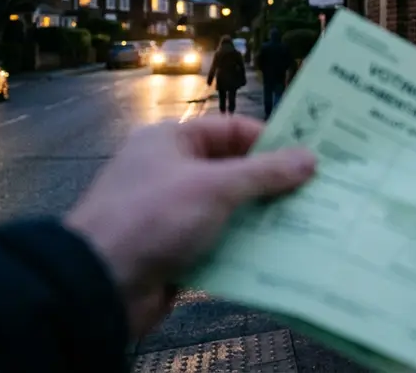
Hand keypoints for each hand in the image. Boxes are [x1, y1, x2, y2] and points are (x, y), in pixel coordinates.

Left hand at [64, 116, 315, 337]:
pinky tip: (278, 253)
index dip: (271, 141)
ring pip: (230, 208)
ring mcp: (171, 211)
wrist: (98, 285)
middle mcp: (170, 170)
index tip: (310, 157)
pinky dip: (245, 245)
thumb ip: (265, 173)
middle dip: (272, 183)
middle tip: (317, 192)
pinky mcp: (175, 248)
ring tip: (307, 223)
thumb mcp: (214, 187)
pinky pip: (219, 240)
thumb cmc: (153, 218)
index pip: (232, 129)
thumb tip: (311, 158)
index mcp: (170, 140)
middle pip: (234, 169)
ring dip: (262, 217)